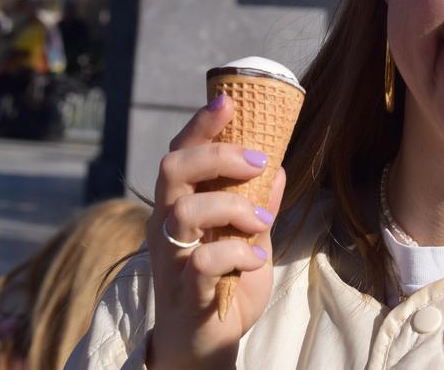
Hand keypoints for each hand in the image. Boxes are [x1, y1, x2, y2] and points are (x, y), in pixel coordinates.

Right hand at [146, 94, 285, 367]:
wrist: (209, 343)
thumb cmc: (226, 284)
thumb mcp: (249, 237)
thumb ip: (259, 203)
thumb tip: (278, 166)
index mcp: (179, 205)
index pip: (179, 153)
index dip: (200, 124)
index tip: (226, 101)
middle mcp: (165, 226)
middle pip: (171, 169)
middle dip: (217, 156)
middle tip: (258, 160)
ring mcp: (170, 258)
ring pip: (183, 210)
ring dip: (232, 207)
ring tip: (262, 222)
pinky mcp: (184, 290)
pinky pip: (203, 261)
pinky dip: (236, 253)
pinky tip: (255, 258)